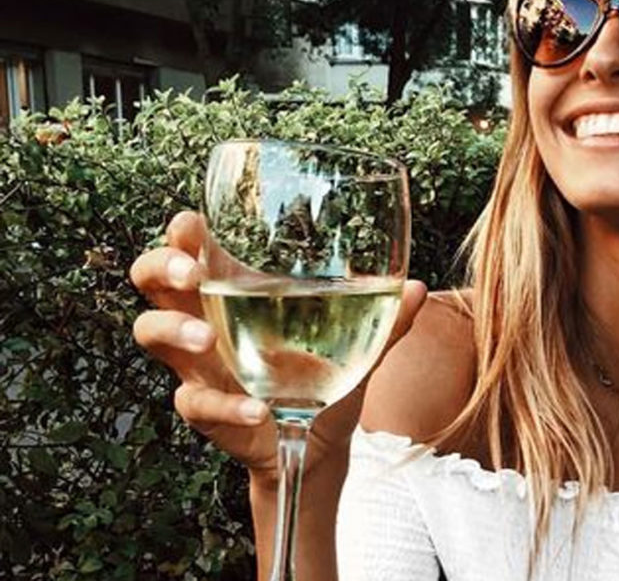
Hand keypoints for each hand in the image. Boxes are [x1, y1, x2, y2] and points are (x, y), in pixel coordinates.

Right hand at [130, 211, 426, 478]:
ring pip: (148, 332)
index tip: (192, 223)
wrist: (320, 443)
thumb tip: (421, 288)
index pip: (192, 246)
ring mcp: (199, 364)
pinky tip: (258, 409)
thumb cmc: (328, 376)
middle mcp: (207, 319)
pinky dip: (225, 406)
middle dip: (162, 267)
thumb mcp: (362, 345)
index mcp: (237, 290)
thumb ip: (388, 320)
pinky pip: (194, 402)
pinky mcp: (205, 408)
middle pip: (151, 278)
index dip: (182, 232)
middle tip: (192, 274)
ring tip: (208, 341)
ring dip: (173, 331)